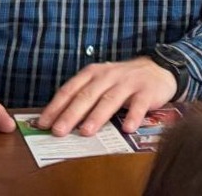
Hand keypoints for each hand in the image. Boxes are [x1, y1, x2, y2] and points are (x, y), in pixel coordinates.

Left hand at [36, 57, 175, 137]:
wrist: (158, 69)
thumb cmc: (122, 81)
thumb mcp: (101, 83)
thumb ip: (82, 97)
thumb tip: (56, 122)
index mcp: (93, 73)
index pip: (70, 89)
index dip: (56, 106)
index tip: (43, 124)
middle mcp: (109, 75)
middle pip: (87, 95)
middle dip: (72, 114)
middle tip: (59, 131)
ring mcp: (129, 82)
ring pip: (110, 99)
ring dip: (97, 116)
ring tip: (86, 132)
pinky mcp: (147, 90)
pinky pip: (139, 104)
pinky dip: (133, 116)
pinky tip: (127, 128)